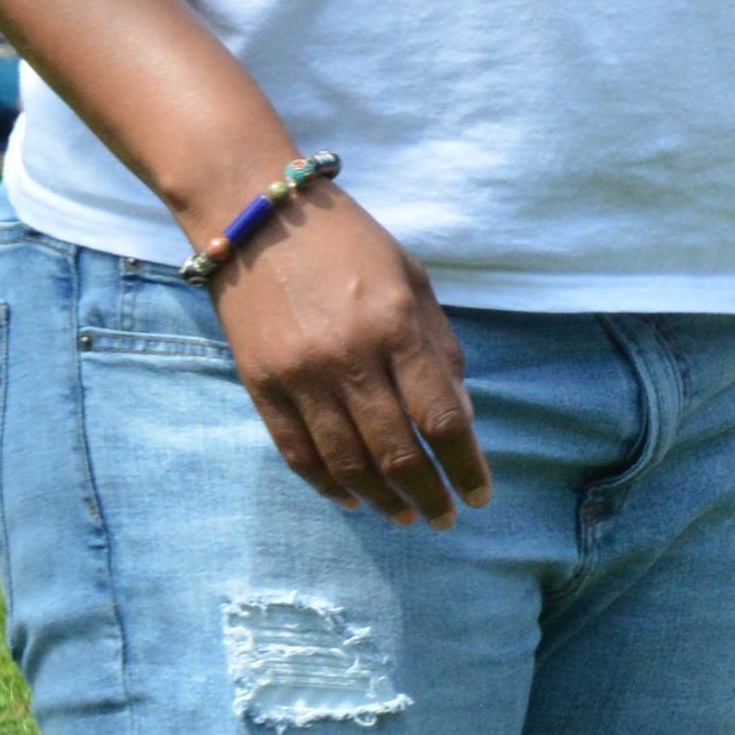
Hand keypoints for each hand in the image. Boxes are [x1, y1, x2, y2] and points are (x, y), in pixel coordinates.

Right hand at [214, 186, 489, 526]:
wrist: (255, 217)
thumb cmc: (349, 244)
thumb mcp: (412, 281)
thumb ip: (440, 350)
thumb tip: (459, 419)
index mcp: (395, 328)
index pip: (440, 419)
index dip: (465, 466)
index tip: (479, 494)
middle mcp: (349, 359)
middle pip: (397, 453)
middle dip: (429, 495)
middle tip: (445, 516)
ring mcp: (300, 376)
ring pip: (347, 464)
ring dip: (383, 502)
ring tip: (406, 517)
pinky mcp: (260, 386)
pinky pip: (298, 454)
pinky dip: (329, 486)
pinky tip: (353, 500)